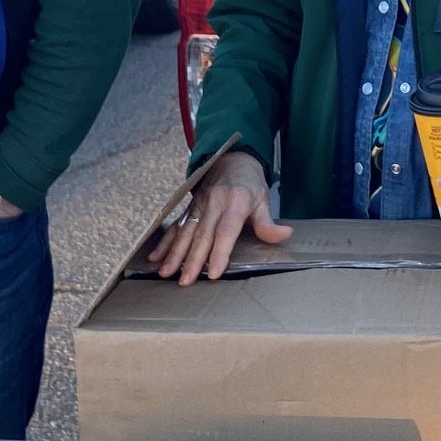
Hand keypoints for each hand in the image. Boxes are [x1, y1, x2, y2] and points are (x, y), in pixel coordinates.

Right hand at [145, 151, 292, 285]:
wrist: (232, 159)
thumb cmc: (250, 184)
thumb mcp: (263, 200)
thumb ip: (268, 222)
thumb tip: (285, 235)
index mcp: (235, 203)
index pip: (226, 231)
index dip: (219, 252)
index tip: (213, 273)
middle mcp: (213, 203)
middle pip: (202, 235)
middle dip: (192, 260)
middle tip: (184, 281)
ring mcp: (199, 205)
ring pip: (185, 231)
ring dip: (174, 253)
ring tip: (165, 273)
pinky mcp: (189, 206)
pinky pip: (176, 225)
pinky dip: (165, 242)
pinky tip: (155, 257)